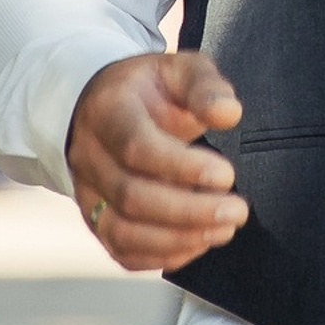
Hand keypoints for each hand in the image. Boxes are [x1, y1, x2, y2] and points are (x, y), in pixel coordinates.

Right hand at [67, 51, 248, 272]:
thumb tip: (230, 114)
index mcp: (109, 111)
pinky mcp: (94, 218)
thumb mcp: (181, 69)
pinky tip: (197, 243)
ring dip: (178, 239)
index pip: (137, 147)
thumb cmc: (152, 88)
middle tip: (237, 211)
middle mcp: (89, 155)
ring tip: (224, 230)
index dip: (183, 168)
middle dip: (190, 211)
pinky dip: (160, 256)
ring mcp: (87, 191)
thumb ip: (205, 87)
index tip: (227, 175)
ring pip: (122, 231)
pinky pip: (120, 249)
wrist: (106, 103)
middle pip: (132, 196)